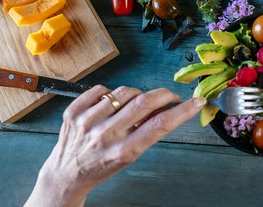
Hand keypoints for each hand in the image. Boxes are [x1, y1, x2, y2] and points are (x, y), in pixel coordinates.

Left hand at [26, 85, 204, 205]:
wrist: (65, 174)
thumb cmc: (102, 165)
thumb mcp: (129, 157)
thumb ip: (147, 132)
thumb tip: (167, 107)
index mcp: (122, 151)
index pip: (160, 125)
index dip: (183, 111)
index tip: (196, 102)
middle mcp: (104, 135)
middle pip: (144, 102)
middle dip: (164, 95)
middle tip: (170, 96)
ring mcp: (87, 121)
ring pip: (124, 92)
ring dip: (136, 95)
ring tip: (134, 106)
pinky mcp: (74, 111)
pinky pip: (102, 89)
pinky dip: (111, 94)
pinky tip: (111, 105)